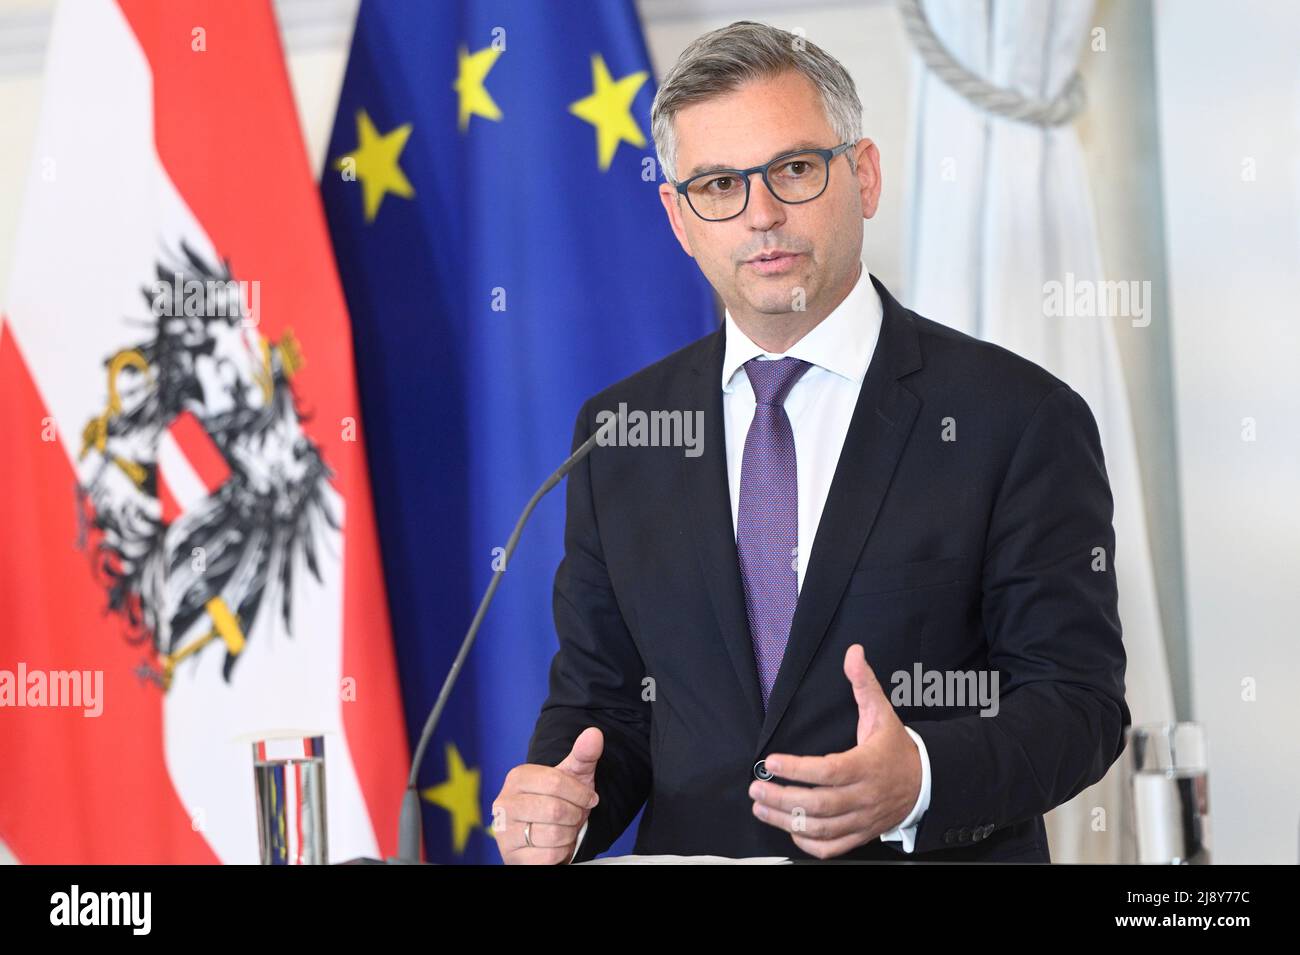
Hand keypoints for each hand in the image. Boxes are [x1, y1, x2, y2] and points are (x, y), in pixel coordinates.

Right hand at [491, 726, 601, 863]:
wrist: (544, 835)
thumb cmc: (560, 801)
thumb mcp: (573, 776)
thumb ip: (584, 754)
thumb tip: (594, 733)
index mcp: (517, 777)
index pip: (555, 782)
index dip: (580, 793)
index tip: (590, 799)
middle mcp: (504, 803)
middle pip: (554, 810)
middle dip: (575, 815)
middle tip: (576, 816)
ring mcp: (504, 832)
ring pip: (552, 835)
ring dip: (569, 834)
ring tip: (566, 829)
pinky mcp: (511, 857)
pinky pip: (548, 857)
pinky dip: (561, 852)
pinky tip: (557, 845)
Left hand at [748, 644, 920, 858]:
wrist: (927, 784)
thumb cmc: (896, 748)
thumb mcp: (883, 713)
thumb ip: (864, 684)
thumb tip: (853, 652)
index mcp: (866, 766)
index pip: (828, 772)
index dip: (797, 769)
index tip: (771, 762)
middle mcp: (864, 796)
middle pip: (819, 805)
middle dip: (782, 798)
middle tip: (755, 787)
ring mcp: (862, 819)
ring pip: (821, 829)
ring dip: (786, 820)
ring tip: (760, 806)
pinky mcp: (861, 835)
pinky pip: (832, 848)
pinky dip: (807, 843)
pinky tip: (789, 828)